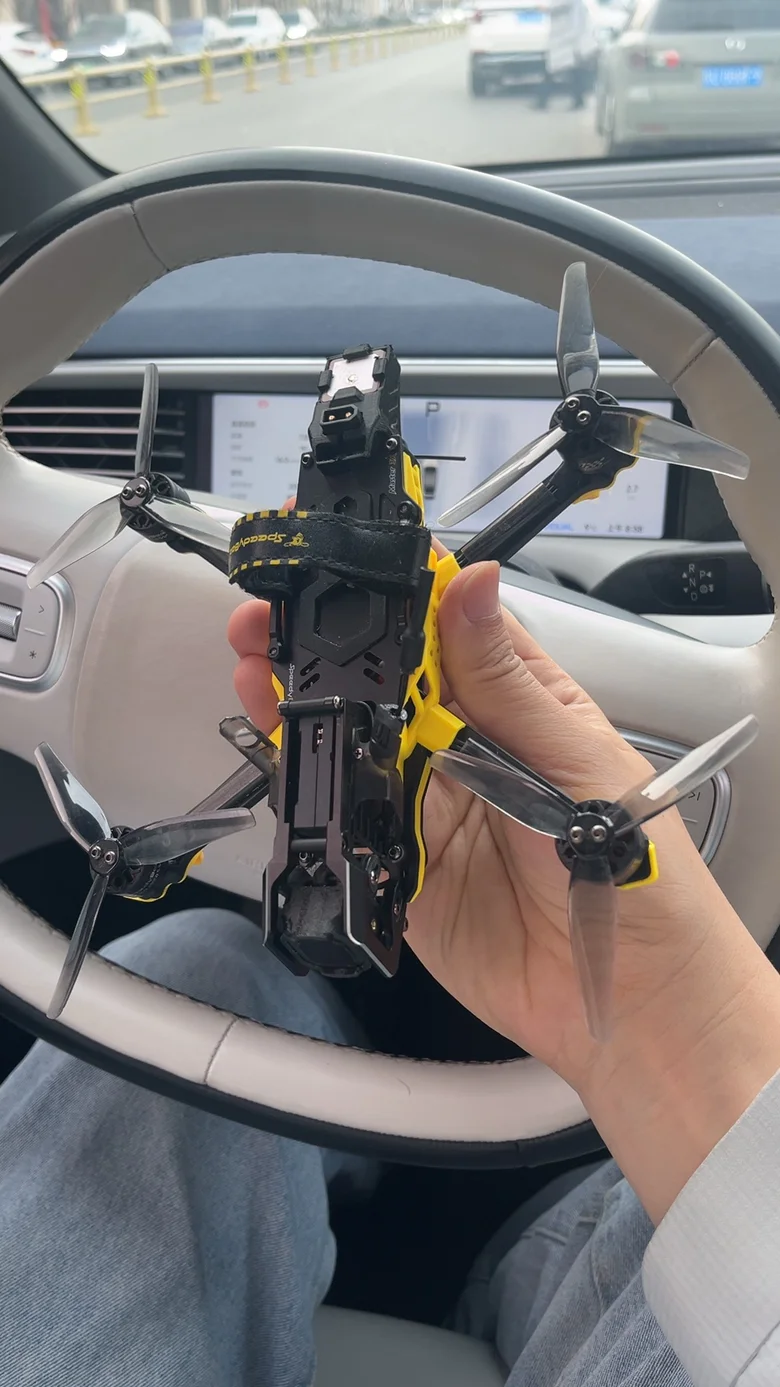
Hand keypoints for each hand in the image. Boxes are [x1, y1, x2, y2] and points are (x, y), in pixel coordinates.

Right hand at [228, 561, 779, 1221]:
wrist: (631, 1004)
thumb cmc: (640, 873)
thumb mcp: (576, 762)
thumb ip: (506, 683)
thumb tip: (470, 582)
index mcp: (522, 703)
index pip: (447, 630)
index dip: (394, 594)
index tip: (340, 562)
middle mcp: (469, 748)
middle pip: (385, 684)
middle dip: (326, 648)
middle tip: (270, 620)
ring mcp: (430, 806)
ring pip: (354, 743)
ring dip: (303, 705)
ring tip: (254, 669)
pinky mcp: (399, 866)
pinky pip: (347, 818)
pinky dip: (308, 786)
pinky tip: (278, 750)